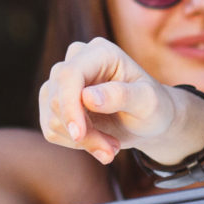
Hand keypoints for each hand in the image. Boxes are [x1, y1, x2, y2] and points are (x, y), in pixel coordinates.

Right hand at [37, 38, 197, 165]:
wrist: (147, 121)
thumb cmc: (153, 107)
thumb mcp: (147, 102)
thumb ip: (121, 96)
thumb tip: (87, 97)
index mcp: (100, 52)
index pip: (69, 74)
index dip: (69, 106)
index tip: (79, 135)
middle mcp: (76, 60)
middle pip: (57, 99)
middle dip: (83, 132)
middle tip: (111, 151)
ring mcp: (61, 82)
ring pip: (53, 117)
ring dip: (82, 141)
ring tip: (111, 146)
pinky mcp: (53, 102)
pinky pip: (51, 129)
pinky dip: (75, 143)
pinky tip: (98, 142)